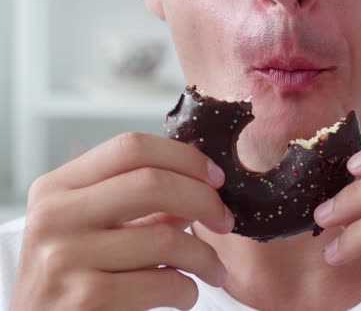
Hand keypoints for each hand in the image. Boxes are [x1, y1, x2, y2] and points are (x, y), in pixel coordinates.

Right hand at [11, 133, 233, 310]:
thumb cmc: (75, 277)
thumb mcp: (92, 228)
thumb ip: (138, 204)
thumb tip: (202, 185)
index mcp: (57, 187)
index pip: (131, 147)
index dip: (184, 157)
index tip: (215, 178)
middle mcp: (54, 216)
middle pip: (152, 183)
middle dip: (205, 200)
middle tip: (224, 221)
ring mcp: (64, 257)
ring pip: (166, 238)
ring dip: (205, 257)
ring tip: (214, 270)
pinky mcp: (84, 299)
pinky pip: (164, 283)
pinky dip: (188, 290)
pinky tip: (185, 295)